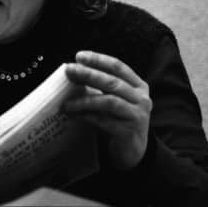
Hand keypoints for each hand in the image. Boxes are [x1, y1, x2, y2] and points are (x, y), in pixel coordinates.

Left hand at [64, 50, 151, 169]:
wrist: (131, 151)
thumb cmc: (117, 120)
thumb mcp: (112, 99)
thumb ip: (99, 86)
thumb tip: (72, 72)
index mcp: (138, 85)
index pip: (118, 67)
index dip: (98, 59)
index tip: (79, 56)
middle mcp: (141, 98)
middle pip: (112, 82)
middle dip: (89, 74)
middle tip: (69, 70)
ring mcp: (138, 115)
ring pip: (109, 101)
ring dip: (84, 100)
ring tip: (66, 103)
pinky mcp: (130, 132)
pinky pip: (105, 121)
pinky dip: (87, 117)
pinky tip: (74, 115)